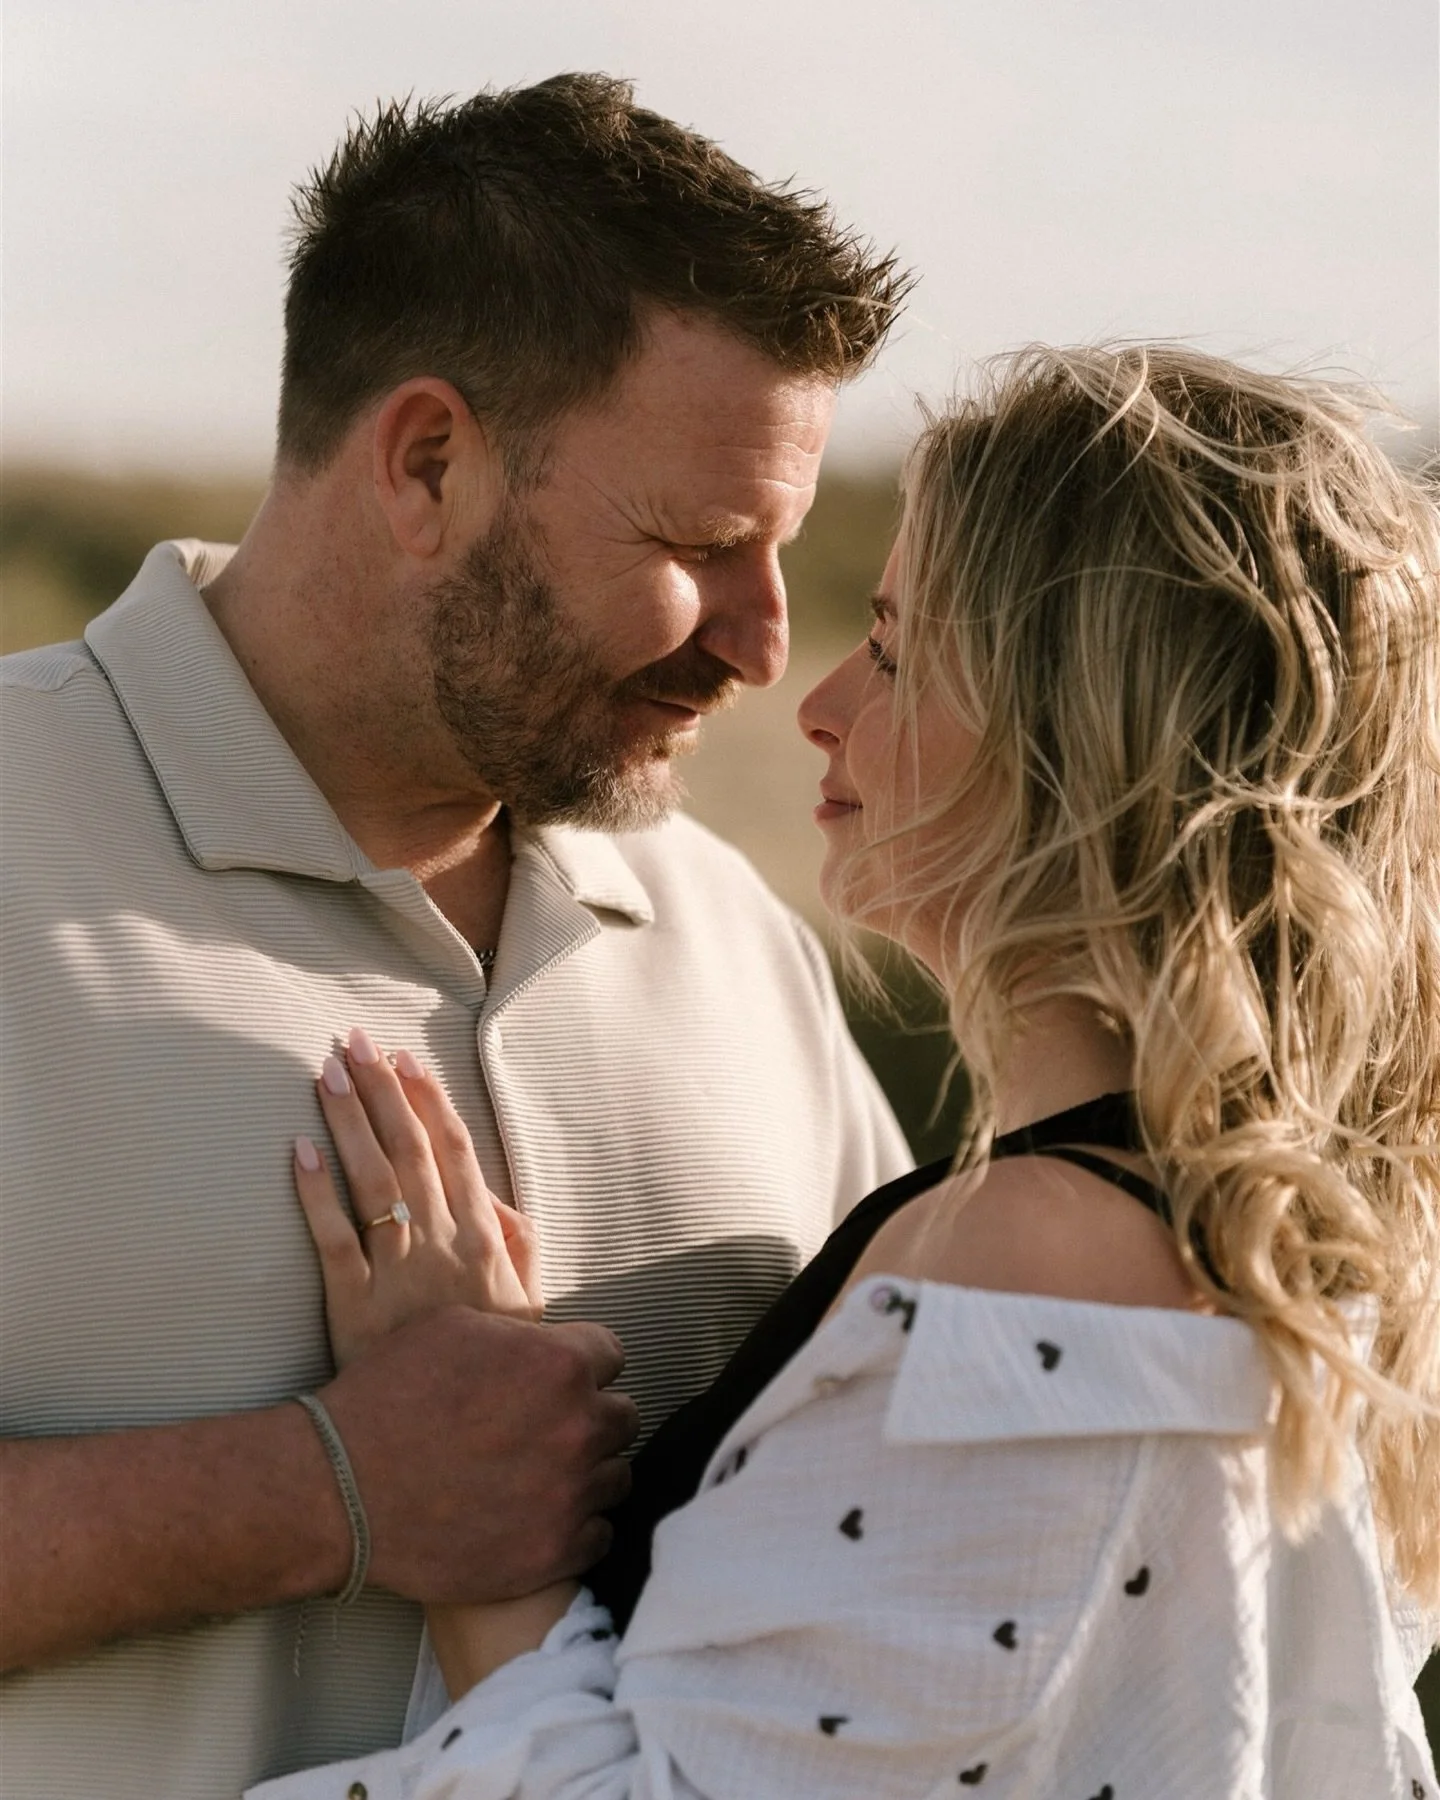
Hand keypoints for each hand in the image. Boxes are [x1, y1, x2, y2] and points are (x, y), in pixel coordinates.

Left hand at [294, 1026, 541, 1364]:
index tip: (407, 1060)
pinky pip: (333, 1241)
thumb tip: (495, 1199)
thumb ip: (518, 1246)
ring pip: (372, 1182)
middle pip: (410, 1152)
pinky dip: (315, 1194)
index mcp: (485, 1240)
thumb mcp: (530, 1306)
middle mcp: (442, 1245)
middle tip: (355, 1042)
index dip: (430, 1102)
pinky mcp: (355, 1308)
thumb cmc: (495, 1370)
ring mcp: (397, 1274)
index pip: (457, 1153)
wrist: (461, 1442)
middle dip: (382, 1092)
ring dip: (349, 1122)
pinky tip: (299, 1151)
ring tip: (327, 1074)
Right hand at [320, 1306, 638, 1601]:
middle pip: (621, 1416)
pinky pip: (598, 1534)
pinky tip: (535, 1517)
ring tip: (537, 1475)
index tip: (553, 1381)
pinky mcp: (553, 1553)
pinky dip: (573, 1527)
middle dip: (587, 1418)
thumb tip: (547, 1339)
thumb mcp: (454, 1327)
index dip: (580, 1365)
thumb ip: (520, 1333)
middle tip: (543, 1429)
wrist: (339, 1489)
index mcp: (559, 1364)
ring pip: (615, 1476)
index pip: (612, 1354)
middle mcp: (577, 1427)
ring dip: (585, 1473)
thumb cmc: (388, 1397)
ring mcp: (569, 1495)